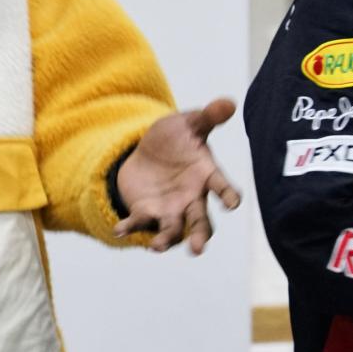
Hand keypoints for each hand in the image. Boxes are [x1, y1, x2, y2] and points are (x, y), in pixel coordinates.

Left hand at [112, 99, 243, 253]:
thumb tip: (228, 102)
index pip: (222, 187)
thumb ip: (208, 116)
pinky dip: (130, 228)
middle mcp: (192, 198)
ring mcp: (170, 209)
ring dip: (166, 240)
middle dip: (199, 236)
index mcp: (206, 175)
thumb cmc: (177, 138)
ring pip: (172, 231)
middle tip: (197, 249)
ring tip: (157, 247)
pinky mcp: (147, 212)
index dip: (229, 195)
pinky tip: (119, 230)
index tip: (232, 203)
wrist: (149, 150)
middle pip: (199, 222)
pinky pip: (140, 222)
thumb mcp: (189, 123)